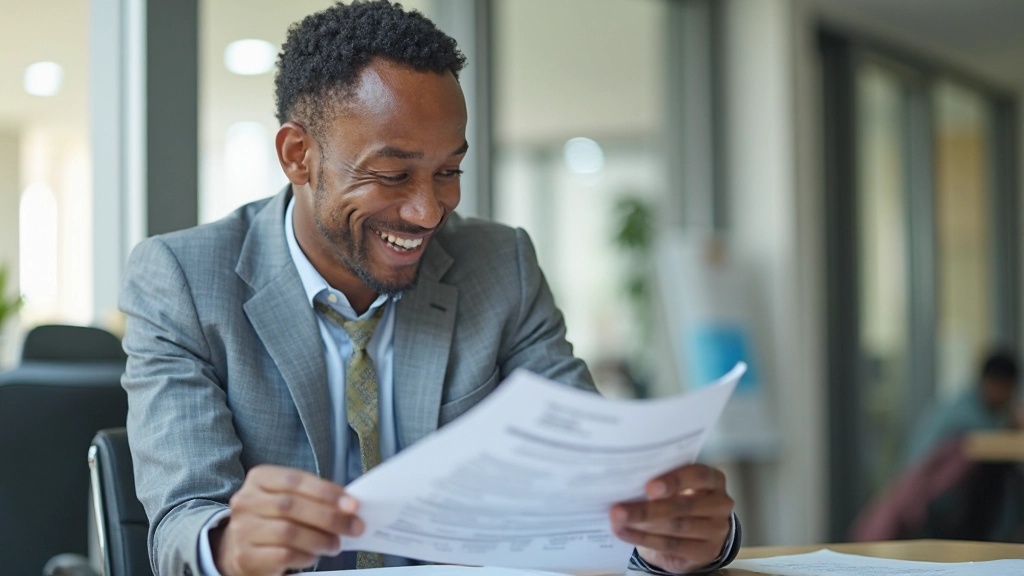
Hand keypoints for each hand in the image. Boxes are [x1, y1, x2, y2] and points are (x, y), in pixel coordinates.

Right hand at [211, 465, 363, 575]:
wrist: (239, 546)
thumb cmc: (273, 518)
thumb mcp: (288, 498)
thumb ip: (313, 497)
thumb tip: (348, 506)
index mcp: (259, 478)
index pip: (295, 480)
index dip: (326, 492)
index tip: (352, 504)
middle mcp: (246, 501)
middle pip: (292, 506)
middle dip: (330, 517)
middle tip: (353, 526)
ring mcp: (243, 529)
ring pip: (289, 532)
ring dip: (320, 539)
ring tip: (335, 544)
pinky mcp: (246, 555)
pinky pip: (284, 555)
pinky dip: (306, 556)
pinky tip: (314, 555)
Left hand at [610, 464, 732, 573]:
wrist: (698, 534)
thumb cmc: (682, 499)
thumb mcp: (678, 486)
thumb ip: (662, 481)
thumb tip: (628, 481)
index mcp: (714, 479)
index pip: (698, 475)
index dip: (674, 481)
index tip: (649, 487)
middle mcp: (720, 504)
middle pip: (684, 505)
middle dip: (648, 509)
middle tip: (619, 509)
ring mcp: (716, 530)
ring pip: (676, 527)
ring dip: (642, 525)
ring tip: (619, 521)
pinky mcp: (705, 552)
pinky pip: (671, 545)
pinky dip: (644, 539)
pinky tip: (626, 533)